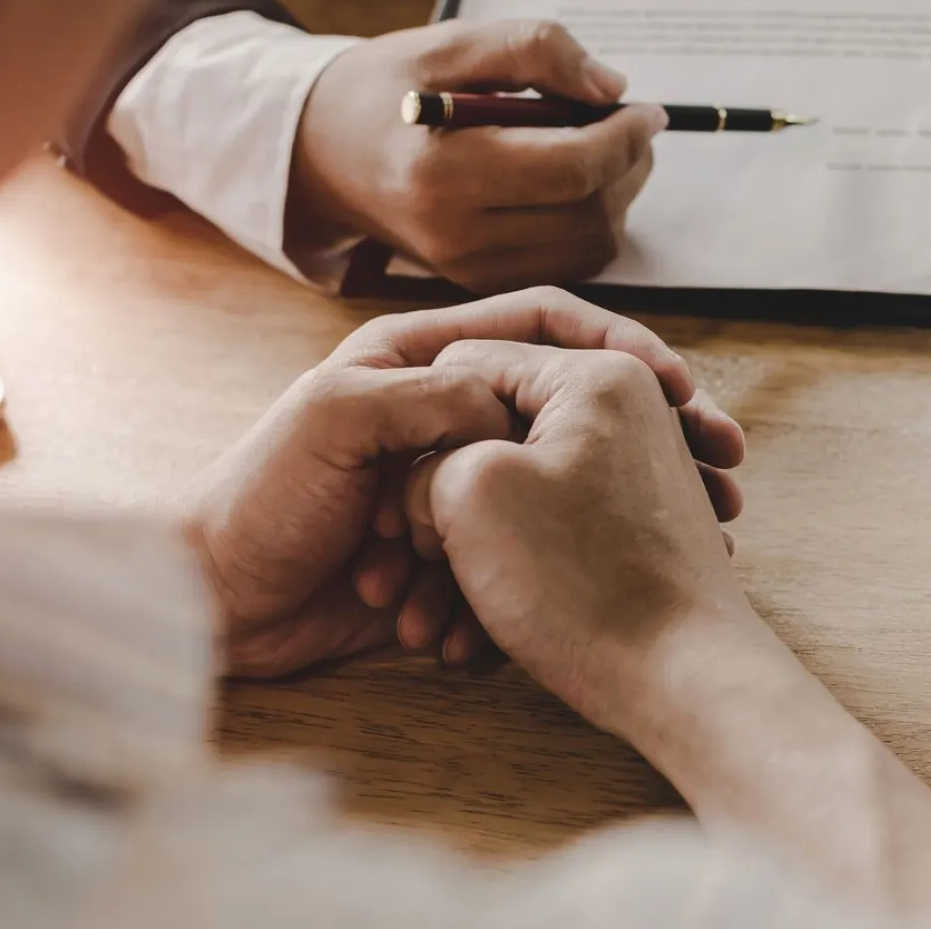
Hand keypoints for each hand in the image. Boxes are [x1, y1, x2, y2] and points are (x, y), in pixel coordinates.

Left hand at [183, 288, 743, 678]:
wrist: (214, 605)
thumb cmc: (260, 500)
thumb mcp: (338, 419)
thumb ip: (429, 393)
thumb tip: (511, 399)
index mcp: (421, 358)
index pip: (545, 325)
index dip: (621, 346)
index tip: (682, 390)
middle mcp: (447, 414)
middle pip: (570, 407)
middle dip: (645, 445)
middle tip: (716, 479)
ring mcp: (456, 486)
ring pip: (557, 490)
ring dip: (598, 526)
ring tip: (664, 553)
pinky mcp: (455, 553)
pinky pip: (521, 556)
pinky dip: (539, 581)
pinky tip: (567, 603)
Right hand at [292, 18, 666, 292]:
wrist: (321, 154)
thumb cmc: (388, 89)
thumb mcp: (450, 43)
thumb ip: (533, 49)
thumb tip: (611, 87)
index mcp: (442, 170)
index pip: (570, 167)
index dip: (624, 136)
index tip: (646, 108)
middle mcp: (455, 232)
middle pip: (588, 211)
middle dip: (629, 164)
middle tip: (632, 123)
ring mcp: (467, 268)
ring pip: (589, 244)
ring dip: (619, 195)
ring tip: (605, 147)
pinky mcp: (479, 281)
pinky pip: (568, 262)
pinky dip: (592, 224)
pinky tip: (578, 184)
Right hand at [403, 341, 763, 735]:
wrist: (685, 676)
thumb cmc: (581, 584)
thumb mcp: (472, 493)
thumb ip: (432, 453)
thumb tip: (429, 471)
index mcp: (591, 372)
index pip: (465, 365)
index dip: (420, 431)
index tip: (405, 505)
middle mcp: (625, 405)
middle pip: (494, 427)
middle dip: (445, 499)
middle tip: (417, 559)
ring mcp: (634, 464)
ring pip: (519, 487)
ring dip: (471, 548)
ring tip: (437, 619)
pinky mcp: (635, 521)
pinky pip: (553, 525)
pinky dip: (515, 567)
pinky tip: (482, 631)